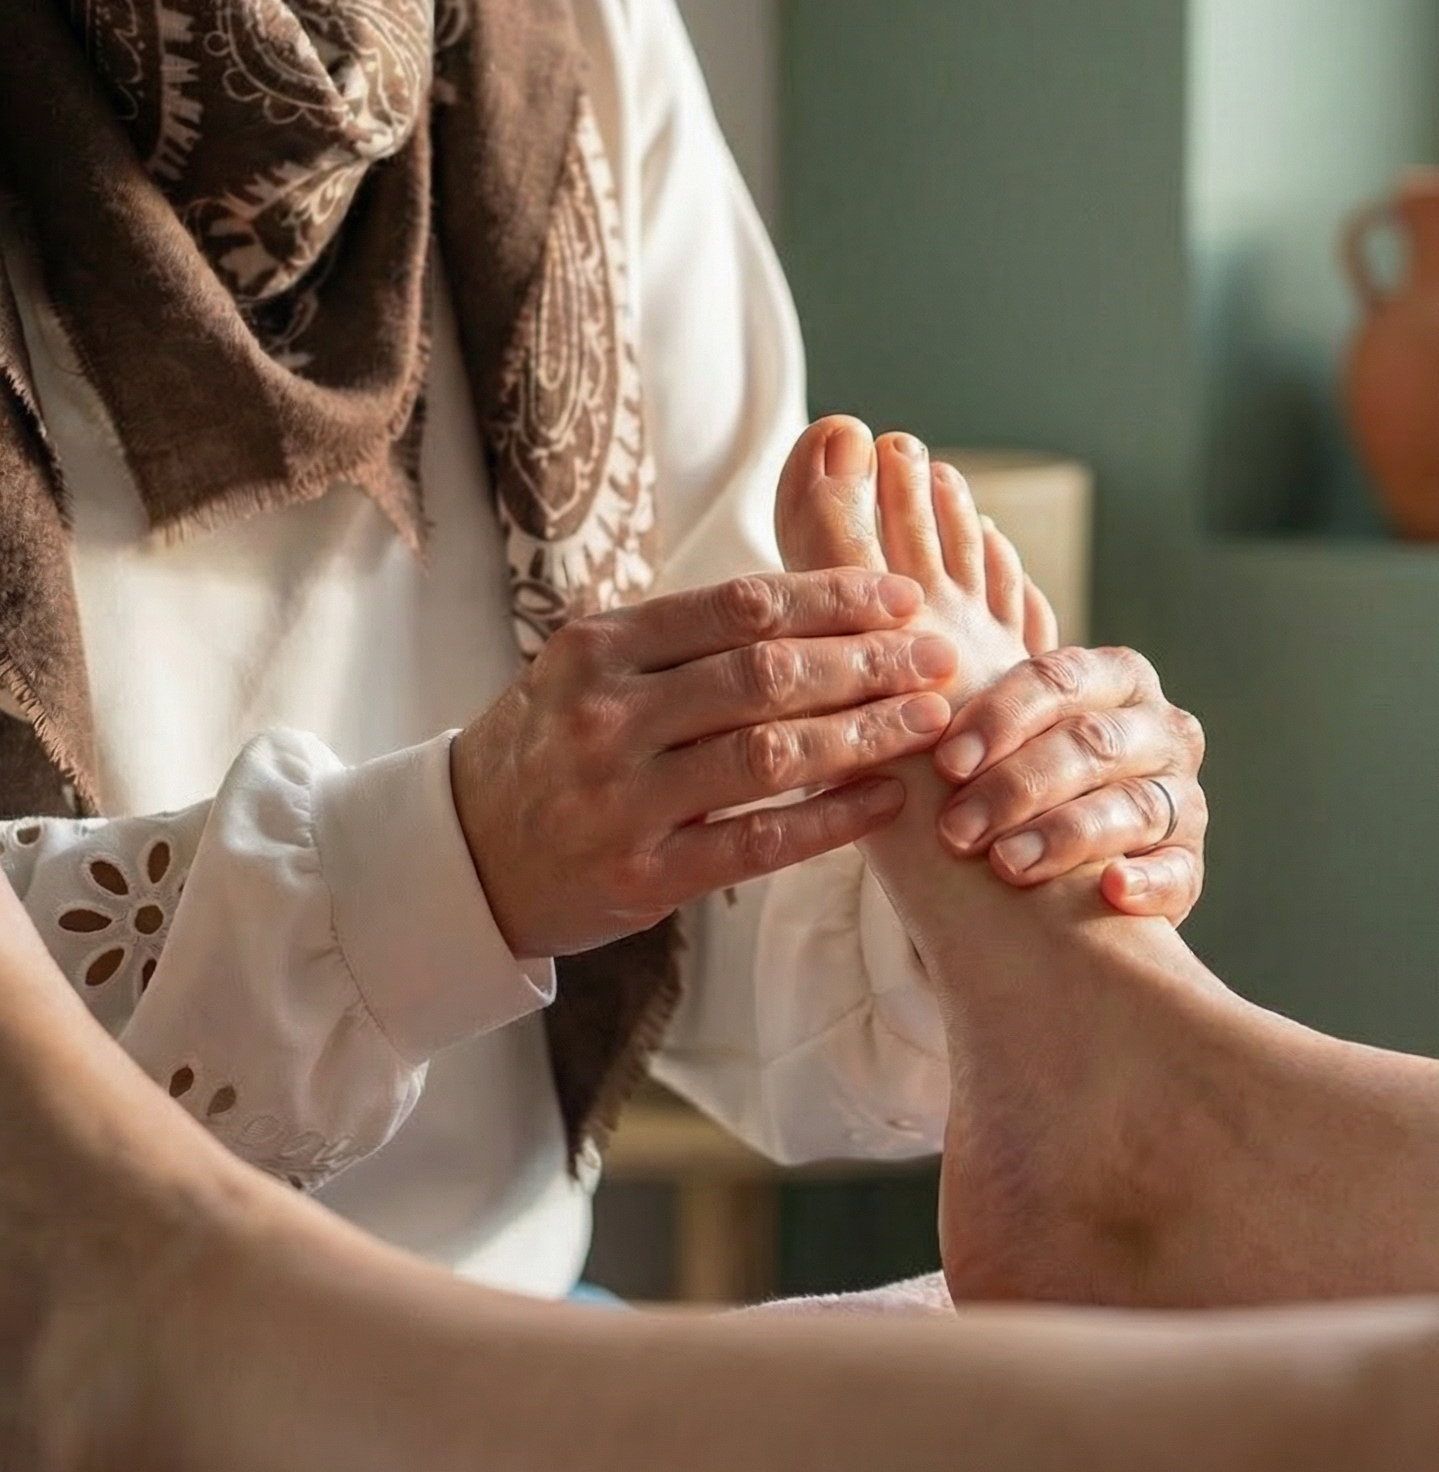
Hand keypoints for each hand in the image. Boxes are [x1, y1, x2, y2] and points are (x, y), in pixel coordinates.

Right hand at [451, 570, 960, 959]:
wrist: (465, 856)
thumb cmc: (555, 744)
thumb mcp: (594, 667)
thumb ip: (687, 635)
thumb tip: (820, 593)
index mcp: (601, 646)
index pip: (740, 605)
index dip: (834, 596)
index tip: (904, 593)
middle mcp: (608, 715)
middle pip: (765, 673)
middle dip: (867, 660)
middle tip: (940, 654)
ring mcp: (623, 800)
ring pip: (770, 754)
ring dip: (865, 733)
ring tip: (931, 718)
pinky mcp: (642, 877)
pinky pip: (758, 842)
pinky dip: (832, 819)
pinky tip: (887, 799)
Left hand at [931, 641, 1207, 925]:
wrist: (1050, 859)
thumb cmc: (1006, 778)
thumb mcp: (993, 732)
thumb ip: (958, 691)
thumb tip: (898, 648)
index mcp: (1114, 676)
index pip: (1061, 678)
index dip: (1002, 716)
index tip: (947, 762)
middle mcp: (1159, 727)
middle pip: (1093, 743)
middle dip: (1017, 785)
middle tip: (956, 830)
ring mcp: (1181, 795)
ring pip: (1134, 805)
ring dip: (1066, 833)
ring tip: (1007, 864)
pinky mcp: (1190, 863)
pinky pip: (1179, 871)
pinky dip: (1147, 880)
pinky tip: (1109, 891)